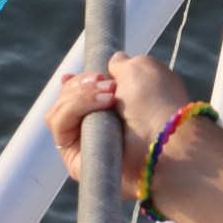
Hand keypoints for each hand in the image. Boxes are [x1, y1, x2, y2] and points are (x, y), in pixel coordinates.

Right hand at [46, 52, 194, 192]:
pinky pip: (59, 127)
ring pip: (58, 111)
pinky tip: (100, 105)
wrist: (165, 139)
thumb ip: (121, 65)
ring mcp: (86, 144)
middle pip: (65, 98)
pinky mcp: (77, 161)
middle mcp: (98, 127)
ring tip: (109, 97)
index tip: (71, 75)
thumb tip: (112, 61)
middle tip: (109, 85)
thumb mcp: (140, 69)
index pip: (80, 95)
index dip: (74, 84)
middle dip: (81, 85)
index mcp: (115, 108)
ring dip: (79, 96)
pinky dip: (72, 109)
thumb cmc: (156, 102)